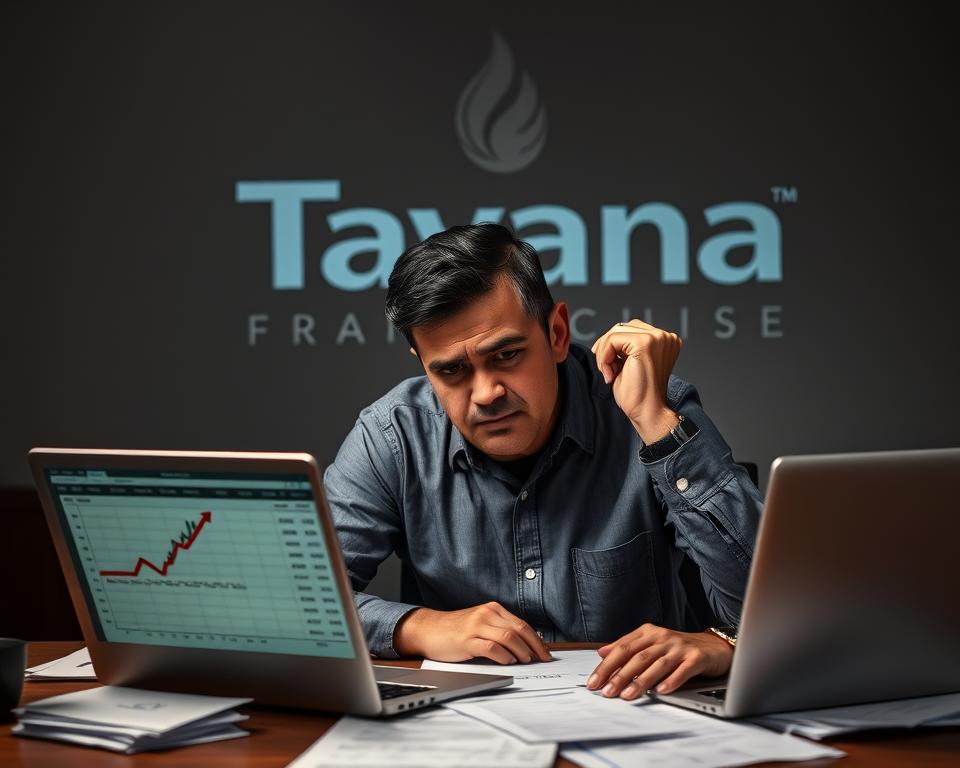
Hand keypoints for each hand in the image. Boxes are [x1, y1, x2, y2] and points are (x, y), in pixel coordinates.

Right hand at [393, 602, 552, 663]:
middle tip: (542, 659)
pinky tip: (508, 661)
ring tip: (526, 661)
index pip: (521, 623)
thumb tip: (525, 646)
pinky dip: (503, 655)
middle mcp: (486, 614)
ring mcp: (476, 626)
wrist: (428, 629)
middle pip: (519, 629)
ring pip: (508, 636)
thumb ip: (499, 629)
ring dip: (521, 651)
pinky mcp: (467, 640)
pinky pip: (491, 647)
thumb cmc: (455, 630)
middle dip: (534, 646)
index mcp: (492, 609)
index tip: (545, 652)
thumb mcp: (480, 623)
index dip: (536, 639)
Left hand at [586, 624, 732, 699]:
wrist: (714, 646)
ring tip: (627, 695)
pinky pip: (682, 670)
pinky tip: (661, 691)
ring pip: (657, 664)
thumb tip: (602, 652)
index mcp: (648, 632)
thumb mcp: (651, 643)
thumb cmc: (678, 648)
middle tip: (606, 691)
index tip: (594, 681)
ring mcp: (680, 647)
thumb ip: (627, 647)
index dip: (606, 665)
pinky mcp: (696, 657)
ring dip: (641, 681)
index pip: (622, 648)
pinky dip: (671, 680)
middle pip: (637, 657)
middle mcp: (663, 637)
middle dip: (619, 675)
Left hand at [590, 320, 681, 442]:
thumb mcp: (631, 363)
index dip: (613, 345)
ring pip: (615, 332)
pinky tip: (610, 374)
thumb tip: (606, 338)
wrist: (648, 412)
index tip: (608, 365)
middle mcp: (664, 336)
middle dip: (607, 347)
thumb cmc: (640, 394)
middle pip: (622, 327)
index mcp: (664, 340)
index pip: (630, 329)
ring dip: (605, 353)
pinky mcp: (645, 343)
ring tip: (610, 373)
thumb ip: (626, 347)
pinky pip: (612, 340)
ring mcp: (657, 338)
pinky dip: (604, 356)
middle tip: (606, 370)